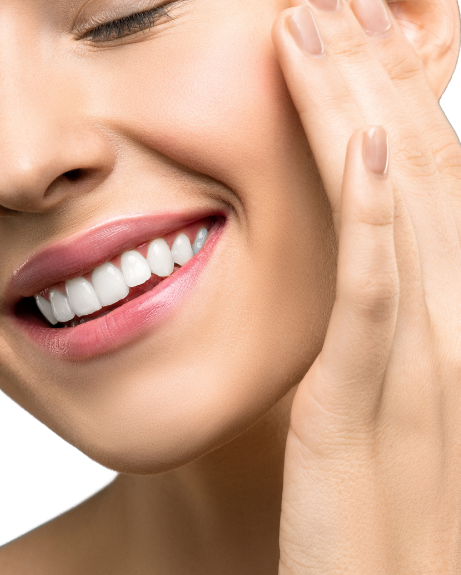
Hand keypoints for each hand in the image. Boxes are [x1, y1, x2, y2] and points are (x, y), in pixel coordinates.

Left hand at [272, 0, 460, 572]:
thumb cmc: (392, 502)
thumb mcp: (397, 390)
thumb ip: (389, 317)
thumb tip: (377, 246)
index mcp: (454, 320)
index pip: (428, 185)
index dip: (392, 102)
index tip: (353, 43)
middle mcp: (454, 327)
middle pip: (415, 173)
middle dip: (371, 80)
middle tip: (331, 7)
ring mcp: (421, 365)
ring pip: (396, 210)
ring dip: (355, 113)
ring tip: (319, 30)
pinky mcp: (368, 408)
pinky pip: (375, 295)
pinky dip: (370, 215)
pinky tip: (353, 144)